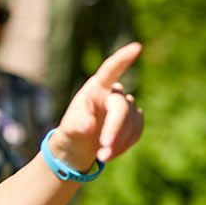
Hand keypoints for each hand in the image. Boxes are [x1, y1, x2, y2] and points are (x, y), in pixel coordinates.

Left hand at [50, 43, 143, 169]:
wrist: (80, 146)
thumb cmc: (72, 132)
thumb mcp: (68, 129)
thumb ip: (77, 124)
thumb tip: (89, 124)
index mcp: (96, 87)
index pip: (110, 70)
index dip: (123, 59)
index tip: (137, 48)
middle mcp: (114, 93)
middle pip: (122, 107)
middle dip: (114, 129)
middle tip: (103, 152)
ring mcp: (127, 106)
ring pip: (131, 122)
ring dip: (118, 142)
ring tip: (101, 156)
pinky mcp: (135, 120)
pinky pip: (136, 132)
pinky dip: (124, 145)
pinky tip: (110, 153)